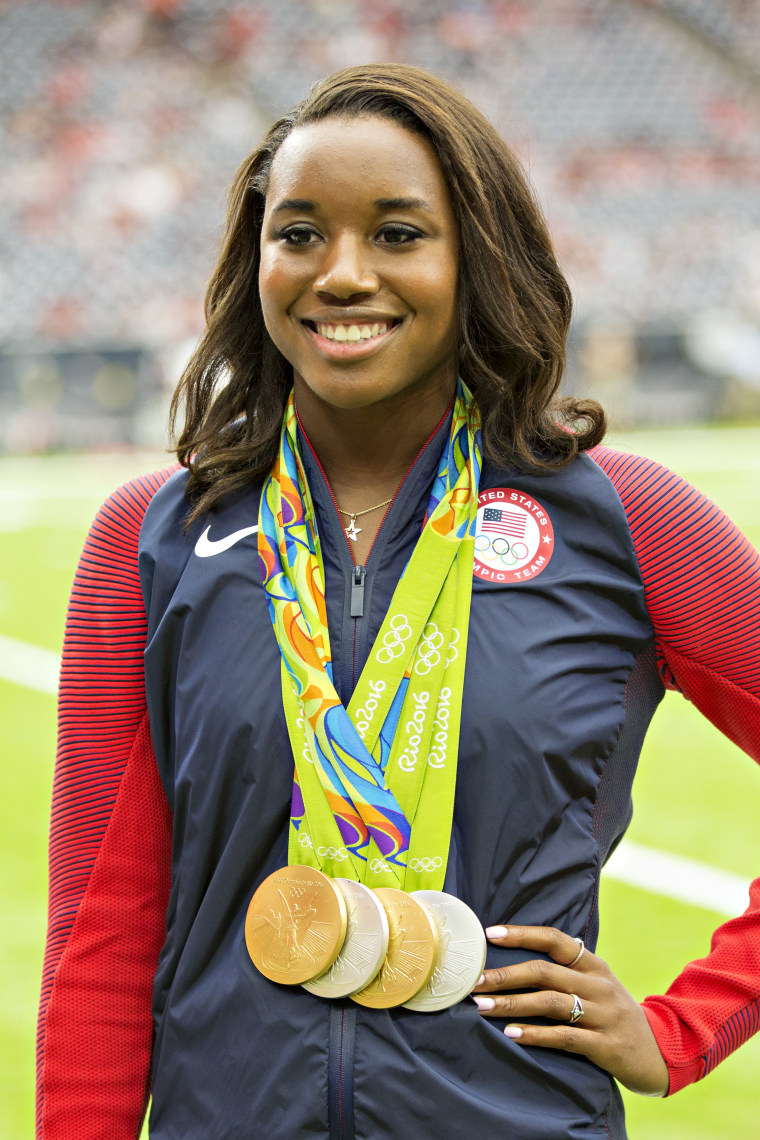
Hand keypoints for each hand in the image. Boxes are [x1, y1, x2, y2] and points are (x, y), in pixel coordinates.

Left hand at [472, 924, 668, 1096]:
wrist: (661, 1053)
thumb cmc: (615, 1015)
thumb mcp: (598, 987)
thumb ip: (567, 974)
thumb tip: (517, 962)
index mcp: (594, 965)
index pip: (555, 940)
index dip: (522, 934)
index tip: (490, 934)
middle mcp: (599, 985)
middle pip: (545, 971)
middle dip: (506, 974)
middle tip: (475, 981)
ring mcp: (604, 1015)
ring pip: (551, 1003)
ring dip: (513, 1004)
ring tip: (483, 1007)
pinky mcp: (606, 1045)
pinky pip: (566, 1037)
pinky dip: (536, 1035)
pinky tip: (512, 1034)